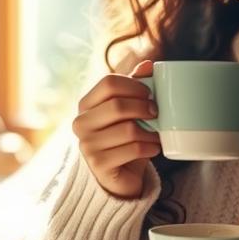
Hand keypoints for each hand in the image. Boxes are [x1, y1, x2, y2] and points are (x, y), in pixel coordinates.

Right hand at [72, 59, 160, 198]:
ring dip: (150, 131)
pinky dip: (149, 147)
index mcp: (86, 104)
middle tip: (156, 112)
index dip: (134, 85)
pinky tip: (153, 148)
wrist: (120, 175)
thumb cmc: (124, 138)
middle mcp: (81, 123)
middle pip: (117, 105)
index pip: (109, 82)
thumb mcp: (128, 111)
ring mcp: (87, 145)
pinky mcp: (99, 165)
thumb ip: (134, 87)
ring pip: (128, 129)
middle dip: (143, 107)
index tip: (149, 93)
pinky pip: (133, 149)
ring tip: (157, 134)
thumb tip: (147, 65)